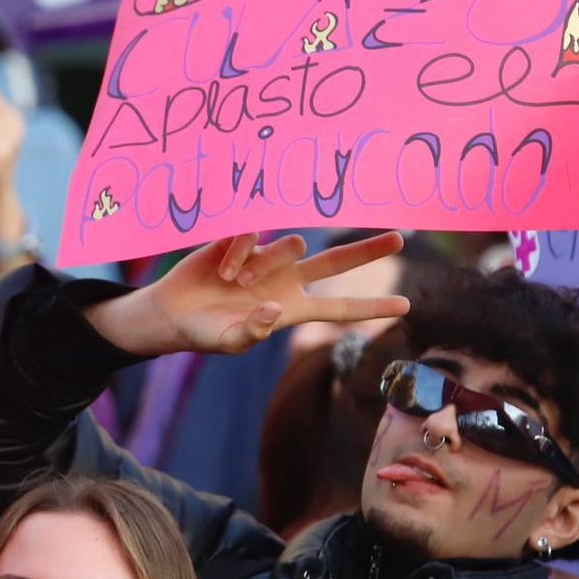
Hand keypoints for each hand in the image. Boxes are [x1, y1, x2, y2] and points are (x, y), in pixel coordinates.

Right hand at [87, 233, 410, 357]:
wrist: (172, 311)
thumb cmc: (205, 332)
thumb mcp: (229, 342)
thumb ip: (253, 332)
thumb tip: (274, 310)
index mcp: (291, 308)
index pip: (339, 308)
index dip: (371, 306)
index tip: (406, 306)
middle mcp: (287, 280)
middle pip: (336, 262)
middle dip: (366, 250)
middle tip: (400, 238)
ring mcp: (268, 258)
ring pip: (293, 246)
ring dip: (268, 264)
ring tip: (235, 282)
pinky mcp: (246, 241)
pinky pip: (257, 236)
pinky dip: (241, 254)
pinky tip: (222, 269)